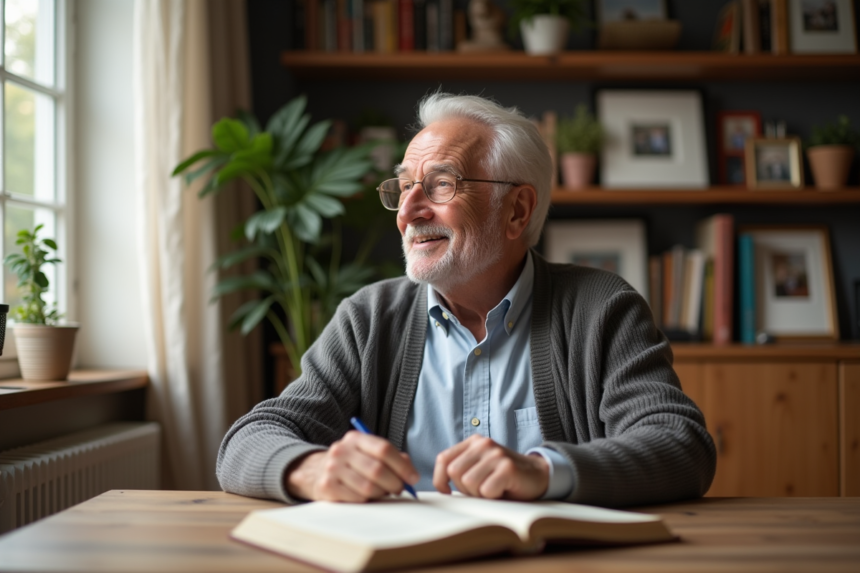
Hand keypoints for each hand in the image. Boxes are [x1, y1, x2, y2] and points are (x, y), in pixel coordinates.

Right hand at [285, 431, 418, 501]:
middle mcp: (342, 450)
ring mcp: (332, 468)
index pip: (384, 449)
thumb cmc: (351, 464)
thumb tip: (411, 473)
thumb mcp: (368, 453)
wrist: (314, 471)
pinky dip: (367, 500)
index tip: (413, 478)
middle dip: (395, 483)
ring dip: (381, 493)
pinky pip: (356, 498)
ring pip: (368, 487)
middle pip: (377, 469)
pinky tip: (366, 496)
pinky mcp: (327, 487)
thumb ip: (392, 458)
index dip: (402, 466)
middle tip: (400, 489)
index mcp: (356, 438)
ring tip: (383, 492)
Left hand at [433, 435, 549, 500]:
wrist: (537, 475)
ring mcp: (496, 454)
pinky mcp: (508, 468)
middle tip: (481, 489)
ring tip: (493, 489)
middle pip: (454, 473)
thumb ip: (461, 469)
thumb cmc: (503, 476)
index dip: (440, 478)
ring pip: (469, 482)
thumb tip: (440, 486)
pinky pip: (487, 490)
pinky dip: (493, 496)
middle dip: (464, 488)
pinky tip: (503, 490)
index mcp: (473, 442)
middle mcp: (483, 444)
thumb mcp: (479, 467)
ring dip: (479, 494)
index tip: (447, 491)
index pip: (443, 459)